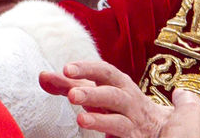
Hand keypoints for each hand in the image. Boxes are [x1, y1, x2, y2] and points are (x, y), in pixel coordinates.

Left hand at [39, 61, 172, 137]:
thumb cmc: (119, 104)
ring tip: (81, 120)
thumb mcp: (96, 92)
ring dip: (100, 119)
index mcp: (118, 83)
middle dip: (93, 94)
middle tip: (72, 95)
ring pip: (119, 119)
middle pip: (112, 94)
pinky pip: (123, 137)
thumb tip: (42, 77)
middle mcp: (127, 99)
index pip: (103, 71)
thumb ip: (69, 86)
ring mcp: (132, 121)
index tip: (66, 69)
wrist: (156, 125)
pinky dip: (110, 136)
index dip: (86, 69)